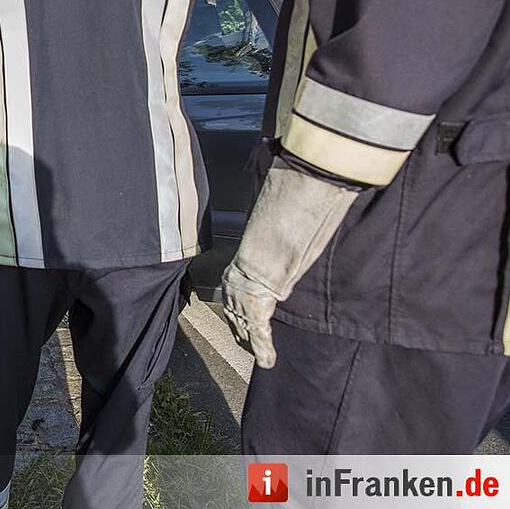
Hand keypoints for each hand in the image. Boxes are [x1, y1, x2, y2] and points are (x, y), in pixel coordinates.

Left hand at [218, 157, 358, 368]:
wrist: (270, 240)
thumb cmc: (273, 221)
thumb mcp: (269, 205)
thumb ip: (266, 181)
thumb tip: (269, 147)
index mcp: (239, 262)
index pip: (236, 282)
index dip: (237, 294)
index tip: (239, 300)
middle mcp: (237, 280)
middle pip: (236, 305)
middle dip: (241, 321)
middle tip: (246, 336)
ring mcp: (243, 296)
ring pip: (246, 322)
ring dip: (252, 337)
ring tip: (258, 353)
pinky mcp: (255, 309)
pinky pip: (259, 332)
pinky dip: (262, 347)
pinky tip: (266, 362)